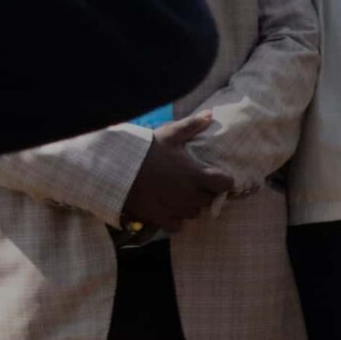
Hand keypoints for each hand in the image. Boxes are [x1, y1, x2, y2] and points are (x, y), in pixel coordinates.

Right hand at [119, 112, 228, 232]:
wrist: (114, 169)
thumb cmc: (144, 150)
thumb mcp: (169, 134)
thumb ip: (192, 125)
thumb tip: (210, 114)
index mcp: (196, 174)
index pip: (227, 184)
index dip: (223, 180)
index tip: (215, 176)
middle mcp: (190, 194)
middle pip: (210, 199)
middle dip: (205, 192)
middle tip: (192, 182)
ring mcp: (176, 208)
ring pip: (195, 213)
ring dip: (190, 205)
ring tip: (178, 193)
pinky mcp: (160, 219)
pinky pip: (178, 226)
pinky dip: (175, 219)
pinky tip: (167, 207)